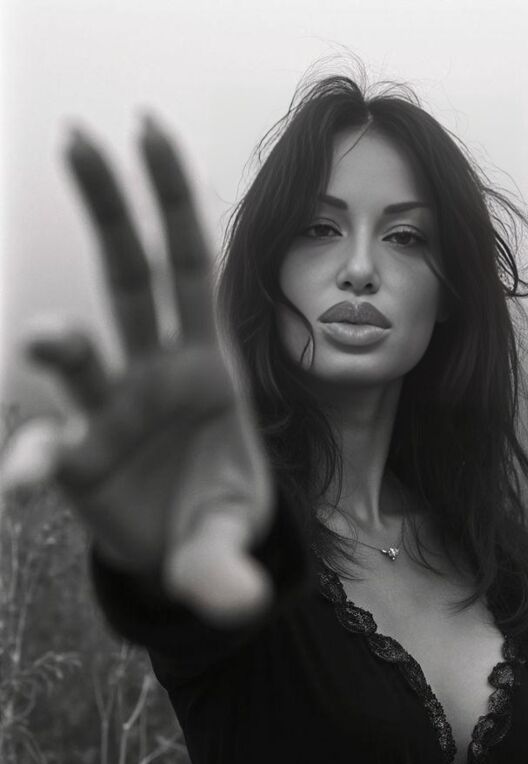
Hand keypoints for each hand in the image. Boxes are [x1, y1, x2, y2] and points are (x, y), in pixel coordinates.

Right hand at [1, 116, 275, 625]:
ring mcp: (108, 411)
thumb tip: (240, 606)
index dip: (172, 201)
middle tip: (76, 136)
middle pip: (126, 277)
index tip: (146, 128)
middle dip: (107, 209)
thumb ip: (230, 566)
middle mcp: (151, 374)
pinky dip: (29, 455)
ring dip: (58, 340)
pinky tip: (22, 481)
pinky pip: (44, 445)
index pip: (189, 269)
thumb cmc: (219, 519)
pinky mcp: (76, 458)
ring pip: (78, 353)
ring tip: (46, 338)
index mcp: (207, 367)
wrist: (183, 554)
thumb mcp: (234, 536)